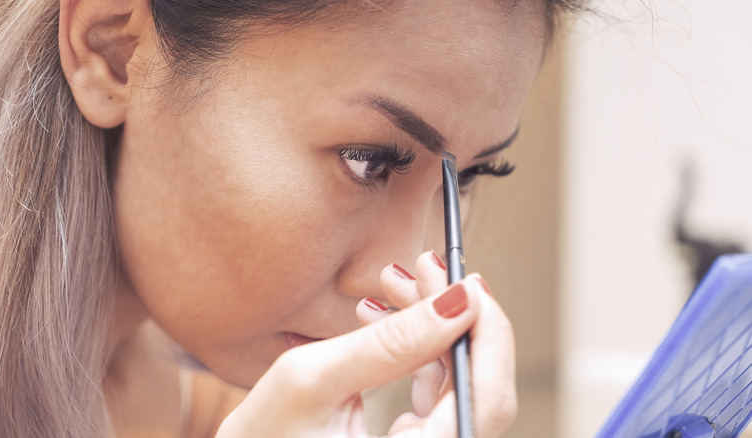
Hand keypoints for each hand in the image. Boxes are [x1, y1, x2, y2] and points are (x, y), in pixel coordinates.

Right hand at [215, 251, 515, 436]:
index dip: (488, 333)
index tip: (465, 281)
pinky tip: (384, 315)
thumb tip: (457, 303)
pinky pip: (434, 388)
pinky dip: (415, 347)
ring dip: (430, 324)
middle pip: (475, 383)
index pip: (487, 397)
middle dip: (453, 317)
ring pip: (456, 379)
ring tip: (393, 283)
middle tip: (425, 267)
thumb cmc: (264, 436)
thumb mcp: (315, 379)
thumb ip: (391, 342)